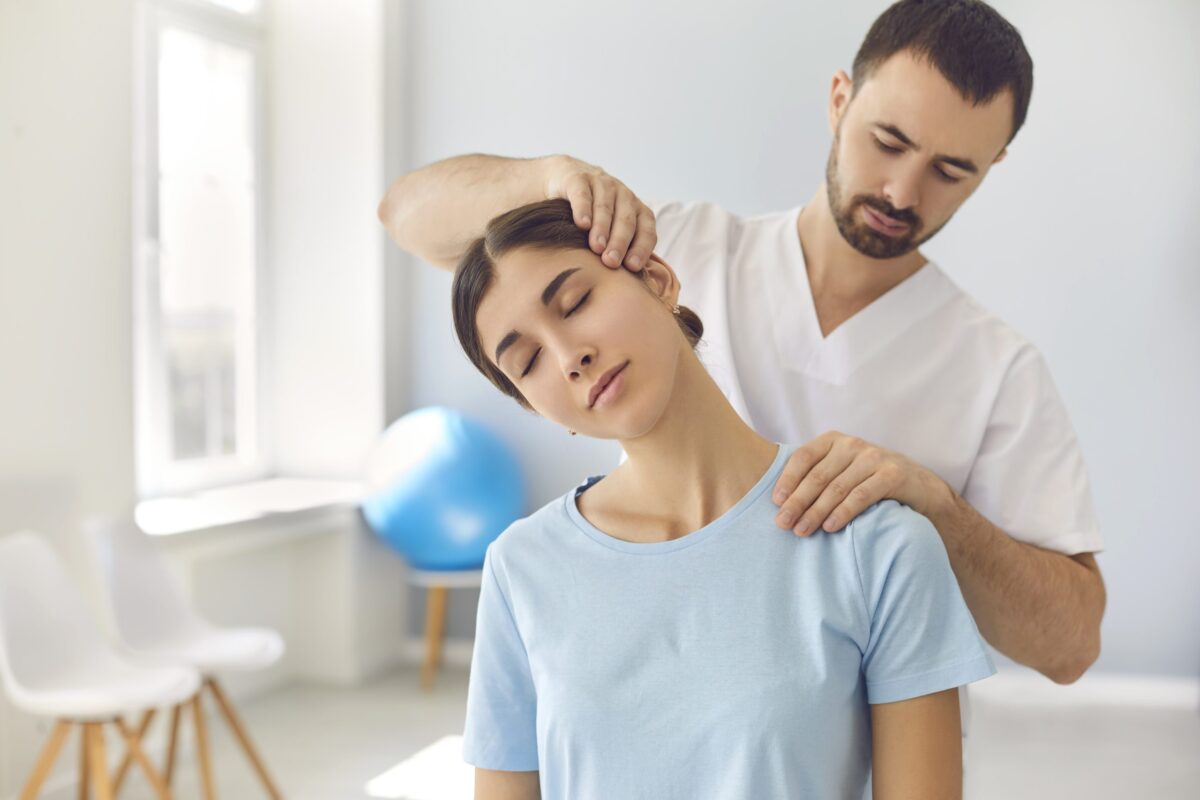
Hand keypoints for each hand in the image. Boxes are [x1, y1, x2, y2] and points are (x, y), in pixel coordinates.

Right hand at [544, 155, 656, 271]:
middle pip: (626, 220)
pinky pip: (583, 194)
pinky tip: (582, 224)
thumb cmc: (593, 217)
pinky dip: (583, 209)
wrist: (567, 181)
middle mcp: (623, 195)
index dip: (641, 247)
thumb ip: (620, 252)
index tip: (633, 267)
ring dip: (602, 228)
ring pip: (606, 207)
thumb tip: (627, 289)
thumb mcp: (610, 231)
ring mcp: (602, 184)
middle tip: (611, 262)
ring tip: (596, 248)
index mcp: (636, 210)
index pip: (646, 229)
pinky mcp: (579, 178)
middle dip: (620, 242)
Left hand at [771, 432, 945, 535]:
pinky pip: (861, 496)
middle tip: (783, 524)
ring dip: (816, 512)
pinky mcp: (892, 475)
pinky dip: (842, 513)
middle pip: (818, 476)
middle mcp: (853, 445)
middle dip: (797, 502)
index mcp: (834, 440)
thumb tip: (779, 502)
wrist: (918, 486)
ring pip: (837, 488)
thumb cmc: (869, 480)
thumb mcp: (841, 470)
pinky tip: (830, 527)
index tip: (776, 502)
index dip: (787, 479)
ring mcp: (874, 458)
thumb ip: (816, 476)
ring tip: (802, 531)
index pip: (804, 457)